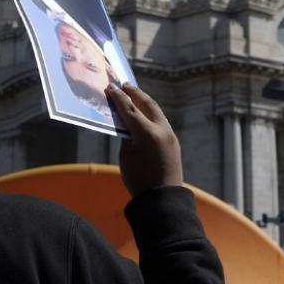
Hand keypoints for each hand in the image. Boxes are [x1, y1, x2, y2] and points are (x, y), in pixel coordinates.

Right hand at [106, 83, 183, 197]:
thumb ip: (127, 136)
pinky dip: (151, 113)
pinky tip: (145, 112)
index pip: (130, 109)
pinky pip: (161, 120)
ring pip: (156, 111)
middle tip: (124, 85)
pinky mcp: (173, 141)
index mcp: (147, 134)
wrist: (163, 199)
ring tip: (134, 93)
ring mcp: (170, 135)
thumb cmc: (139, 181)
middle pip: (147, 104)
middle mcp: (161, 130)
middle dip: (135, 93)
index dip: (118, 97)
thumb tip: (127, 123)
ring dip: (144, 101)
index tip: (110, 87)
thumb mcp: (126, 157)